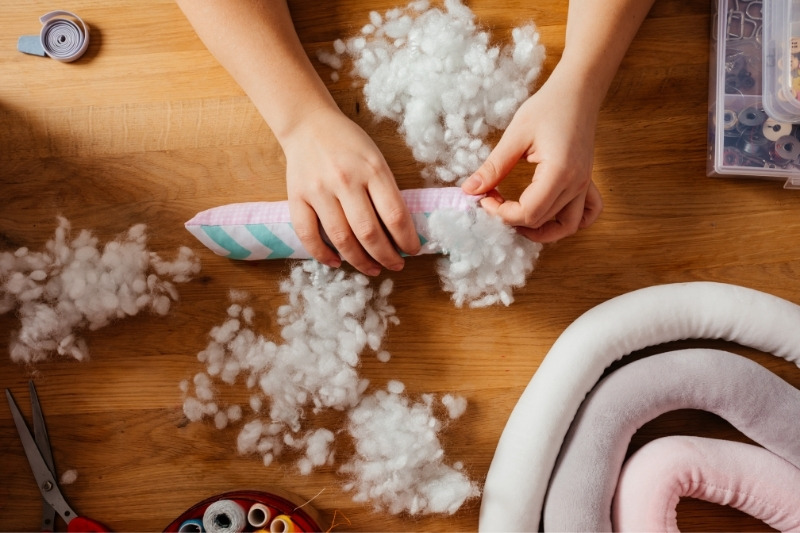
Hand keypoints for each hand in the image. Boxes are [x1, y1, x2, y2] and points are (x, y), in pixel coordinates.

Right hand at [282, 108, 419, 274]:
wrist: (308, 124)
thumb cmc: (348, 143)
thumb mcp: (376, 158)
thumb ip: (386, 190)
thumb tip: (400, 231)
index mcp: (373, 169)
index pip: (395, 215)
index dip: (407, 240)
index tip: (413, 251)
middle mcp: (345, 181)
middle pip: (369, 232)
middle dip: (387, 256)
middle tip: (396, 266)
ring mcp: (319, 191)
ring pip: (341, 238)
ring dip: (360, 261)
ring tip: (373, 269)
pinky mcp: (297, 197)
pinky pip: (308, 235)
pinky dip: (322, 254)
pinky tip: (336, 262)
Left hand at [461, 67, 603, 242]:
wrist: (578, 91)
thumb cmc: (548, 106)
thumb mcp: (515, 135)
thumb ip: (493, 167)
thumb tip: (469, 190)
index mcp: (558, 173)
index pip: (528, 213)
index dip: (501, 213)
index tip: (484, 197)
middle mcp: (575, 185)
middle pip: (541, 221)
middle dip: (511, 218)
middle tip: (492, 199)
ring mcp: (584, 186)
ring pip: (565, 226)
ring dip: (539, 230)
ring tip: (515, 217)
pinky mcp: (586, 182)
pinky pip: (585, 215)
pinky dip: (567, 223)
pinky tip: (549, 216)